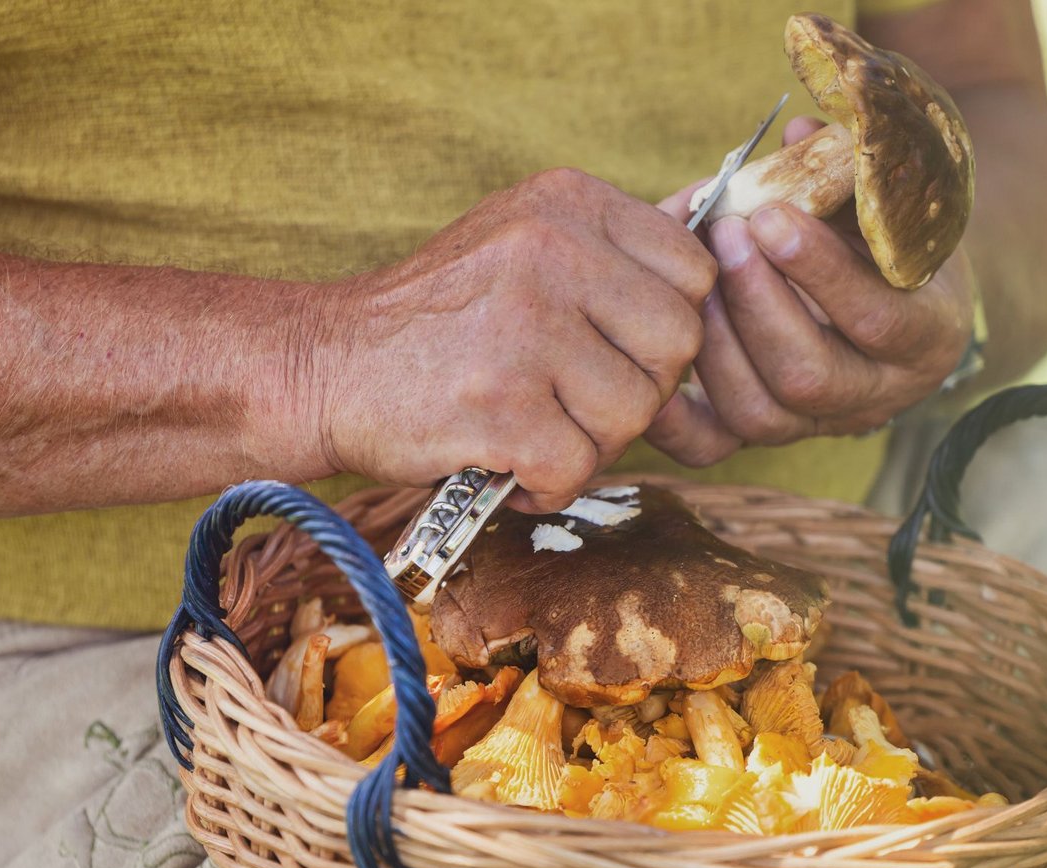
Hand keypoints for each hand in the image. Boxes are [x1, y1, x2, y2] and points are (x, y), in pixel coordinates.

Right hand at [301, 168, 715, 511]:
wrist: (323, 365)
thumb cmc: (440, 320)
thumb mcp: (523, 241)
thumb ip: (612, 252)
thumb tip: (723, 244)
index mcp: (567, 203)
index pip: (694, 270)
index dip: (668, 327)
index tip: (618, 348)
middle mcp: (551, 250)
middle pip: (678, 343)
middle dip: (641, 390)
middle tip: (579, 402)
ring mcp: (525, 327)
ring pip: (634, 413)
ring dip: (591, 443)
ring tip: (534, 429)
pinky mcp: (499, 405)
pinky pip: (577, 467)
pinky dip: (547, 484)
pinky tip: (508, 463)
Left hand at [643, 119, 974, 467]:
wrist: (908, 302)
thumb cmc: (896, 241)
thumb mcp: (894, 206)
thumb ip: (851, 176)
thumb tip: (797, 133)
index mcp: (928, 336)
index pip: (880, 319)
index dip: (822, 272)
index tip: (775, 215)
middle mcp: (877, 394)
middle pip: (808, 376)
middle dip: (755, 303)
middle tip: (724, 234)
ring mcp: (818, 424)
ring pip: (759, 414)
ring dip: (714, 341)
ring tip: (693, 276)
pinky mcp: (766, 433)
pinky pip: (712, 447)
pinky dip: (672, 414)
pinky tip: (653, 358)